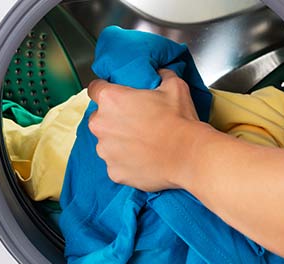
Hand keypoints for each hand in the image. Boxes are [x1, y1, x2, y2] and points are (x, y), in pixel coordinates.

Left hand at [88, 69, 213, 191]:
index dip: (104, 90)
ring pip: (105, 143)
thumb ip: (161, 75)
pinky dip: (125, 162)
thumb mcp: (174, 87)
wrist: (189, 156)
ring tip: (141, 143)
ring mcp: (105, 150)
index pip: (95, 89)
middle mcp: (101, 124)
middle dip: (112, 119)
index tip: (114, 95)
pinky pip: (115, 164)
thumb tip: (160, 73)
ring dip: (118, 141)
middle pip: (98, 118)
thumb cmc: (179, 121)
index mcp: (111, 100)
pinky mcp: (113, 171)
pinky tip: (143, 158)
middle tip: (134, 122)